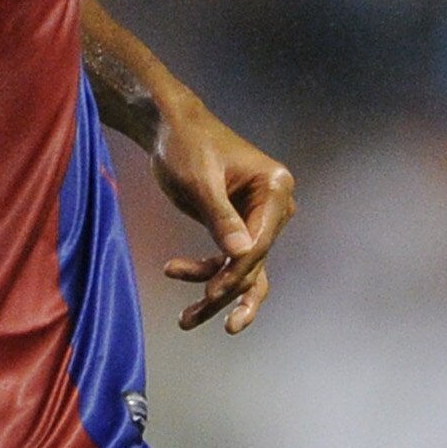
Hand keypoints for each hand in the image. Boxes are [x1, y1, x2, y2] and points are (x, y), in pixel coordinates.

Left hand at [152, 90, 296, 334]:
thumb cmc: (186, 145)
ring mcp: (259, 218)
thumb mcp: (199, 181)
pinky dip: (207, 274)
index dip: (236, 272)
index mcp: (275, 187)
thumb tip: (242, 255)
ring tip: (185, 320)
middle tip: (190, 318)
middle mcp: (275, 205)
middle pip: (254, 262)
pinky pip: (231, 262)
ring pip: (244, 269)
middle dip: (223, 291)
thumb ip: (220, 217)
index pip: (260, 243)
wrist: (171, 128)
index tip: (211, 294)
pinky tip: (175, 272)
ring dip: (216, 295)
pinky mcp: (240, 226)